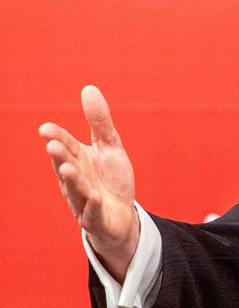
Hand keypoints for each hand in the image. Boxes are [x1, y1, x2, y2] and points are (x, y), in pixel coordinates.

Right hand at [39, 85, 137, 280]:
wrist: (122, 215)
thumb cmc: (111, 178)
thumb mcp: (110, 146)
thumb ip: (100, 121)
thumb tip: (89, 88)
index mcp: (78, 160)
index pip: (65, 146)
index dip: (57, 137)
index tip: (46, 128)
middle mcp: (76, 179)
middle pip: (66, 166)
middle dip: (59, 156)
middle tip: (52, 145)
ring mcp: (84, 200)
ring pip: (75, 190)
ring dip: (72, 180)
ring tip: (68, 168)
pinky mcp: (96, 218)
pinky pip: (94, 212)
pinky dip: (94, 205)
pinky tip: (96, 196)